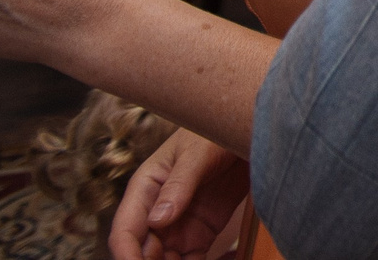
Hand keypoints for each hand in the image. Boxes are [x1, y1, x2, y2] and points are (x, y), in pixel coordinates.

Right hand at [110, 128, 248, 259]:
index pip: (125, 230)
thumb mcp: (198, 152)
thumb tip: (156, 220)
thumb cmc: (217, 132)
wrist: (251, 129)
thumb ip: (178, 184)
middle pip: (143, 253)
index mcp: (145, 189)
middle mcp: (157, 212)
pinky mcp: (202, 233)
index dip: (126, 254)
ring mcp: (179, 225)